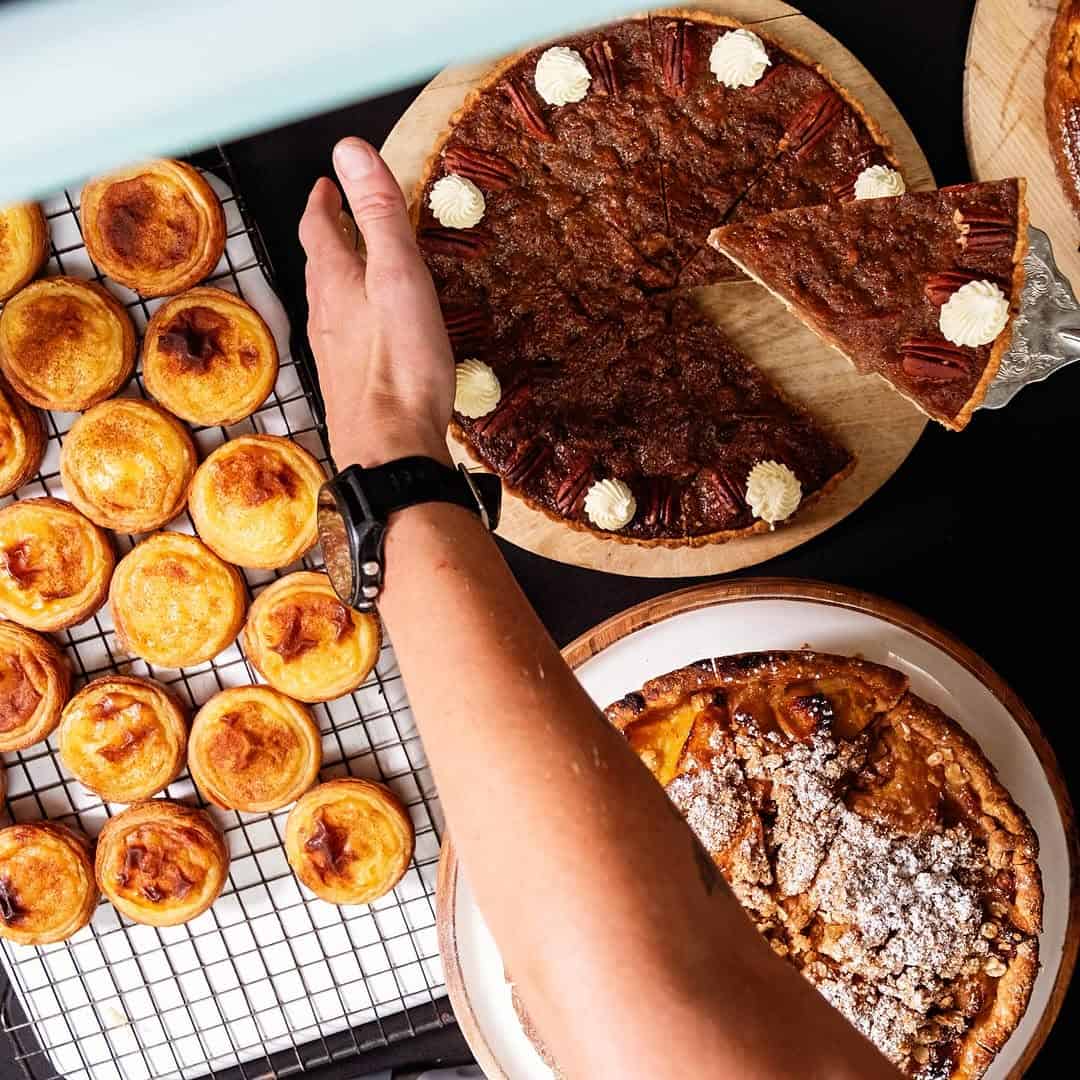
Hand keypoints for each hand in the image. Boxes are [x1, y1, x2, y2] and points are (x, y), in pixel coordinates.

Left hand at [299, 137, 453, 467]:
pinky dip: (352, 315)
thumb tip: (350, 150)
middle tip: (340, 219)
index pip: (318, 229)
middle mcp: (326, 317)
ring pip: (330, 302)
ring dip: (339, 277)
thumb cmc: (400, 367)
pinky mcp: (350, 385)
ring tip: (355, 267)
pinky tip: (369, 330)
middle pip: (320, 266)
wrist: (390, 452)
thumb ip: (379, 215)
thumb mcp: (398, 277)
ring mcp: (334, 354)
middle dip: (329, 237)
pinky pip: (344, 335)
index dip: (323, 202)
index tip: (327, 185)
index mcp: (336, 283)